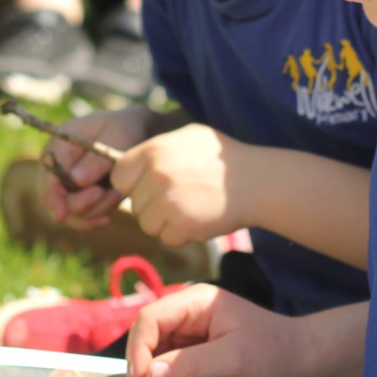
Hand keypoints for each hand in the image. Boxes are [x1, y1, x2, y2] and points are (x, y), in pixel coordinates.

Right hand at [42, 106, 154, 230]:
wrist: (134, 131)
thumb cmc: (124, 129)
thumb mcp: (116, 137)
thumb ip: (97, 159)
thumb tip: (77, 180)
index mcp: (60, 145)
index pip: (48, 176)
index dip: (52, 198)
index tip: (62, 215)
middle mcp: (57, 165)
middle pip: (55, 199)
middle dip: (83, 205)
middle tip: (112, 195)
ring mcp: (65, 182)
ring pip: (70, 212)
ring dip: (97, 209)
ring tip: (120, 194)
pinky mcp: (77, 195)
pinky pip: (81, 216)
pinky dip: (96, 217)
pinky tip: (110, 213)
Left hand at [111, 124, 249, 247]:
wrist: (257, 181)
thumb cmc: (223, 157)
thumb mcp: (188, 137)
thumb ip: (156, 148)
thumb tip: (130, 160)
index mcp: (152, 151)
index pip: (119, 176)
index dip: (133, 182)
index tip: (152, 183)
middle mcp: (155, 176)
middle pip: (134, 204)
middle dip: (152, 204)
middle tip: (181, 195)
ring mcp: (168, 203)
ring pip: (147, 224)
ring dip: (165, 222)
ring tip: (191, 206)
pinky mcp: (182, 226)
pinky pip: (167, 239)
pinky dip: (182, 235)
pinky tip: (200, 218)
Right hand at [125, 284, 312, 376]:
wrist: (299, 356)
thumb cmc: (272, 351)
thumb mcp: (233, 358)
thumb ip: (191, 365)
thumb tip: (151, 374)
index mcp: (196, 301)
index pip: (151, 318)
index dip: (139, 350)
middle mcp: (190, 310)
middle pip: (149, 333)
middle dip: (141, 365)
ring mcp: (193, 328)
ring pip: (156, 348)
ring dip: (150, 374)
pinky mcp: (197, 345)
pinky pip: (170, 359)